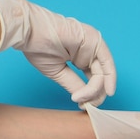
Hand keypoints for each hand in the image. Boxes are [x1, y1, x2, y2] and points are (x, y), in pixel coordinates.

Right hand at [0, 0, 116, 107]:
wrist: (30, 32)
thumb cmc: (38, 48)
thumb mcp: (59, 72)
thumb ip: (74, 85)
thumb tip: (85, 100)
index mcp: (79, 56)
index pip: (92, 77)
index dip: (90, 93)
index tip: (83, 106)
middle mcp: (89, 50)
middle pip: (100, 76)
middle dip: (96, 94)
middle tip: (88, 106)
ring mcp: (93, 45)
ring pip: (103, 71)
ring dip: (97, 89)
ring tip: (86, 100)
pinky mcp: (95, 40)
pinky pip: (106, 61)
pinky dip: (109, 77)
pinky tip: (107, 91)